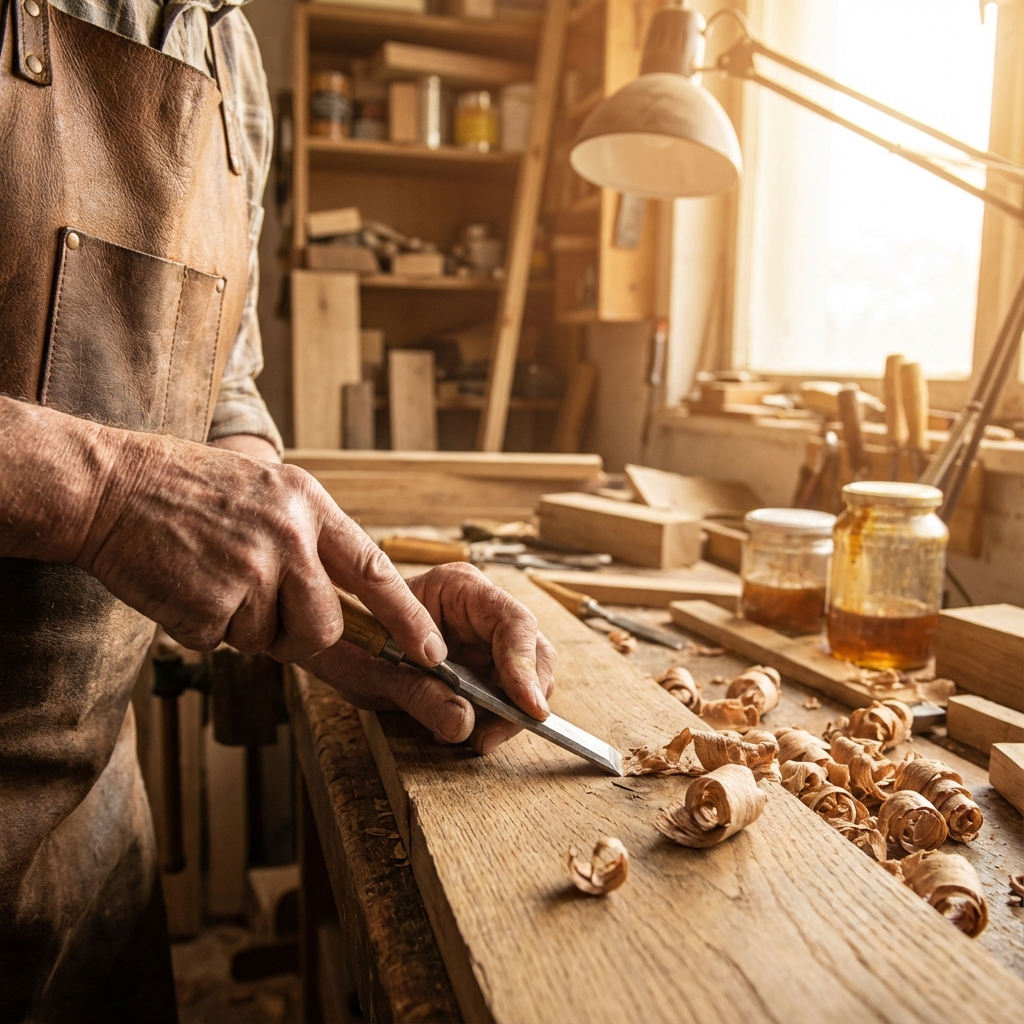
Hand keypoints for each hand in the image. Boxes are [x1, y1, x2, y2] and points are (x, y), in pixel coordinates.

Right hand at [73, 429, 446, 663]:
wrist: (108, 486)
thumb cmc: (183, 489)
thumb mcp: (263, 489)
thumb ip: (305, 535)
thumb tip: (335, 597)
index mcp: (307, 503)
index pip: (374, 569)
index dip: (407, 616)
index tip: (431, 650)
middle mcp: (289, 536)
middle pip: (325, 625)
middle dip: (299, 635)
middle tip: (259, 614)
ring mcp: (251, 570)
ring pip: (271, 640)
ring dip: (242, 627)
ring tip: (209, 578)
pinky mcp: (211, 604)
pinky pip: (222, 643)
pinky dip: (200, 627)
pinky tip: (182, 584)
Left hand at [304, 562, 555, 754]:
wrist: (336, 644)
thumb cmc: (350, 639)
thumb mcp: (373, 669)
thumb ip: (417, 693)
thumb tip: (464, 723)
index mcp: (458, 588)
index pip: (512, 621)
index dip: (524, 664)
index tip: (526, 706)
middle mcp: (482, 610)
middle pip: (533, 650)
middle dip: (523, 696)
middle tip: (493, 735)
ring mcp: (486, 640)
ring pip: (528, 677)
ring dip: (509, 714)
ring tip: (474, 738)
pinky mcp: (484, 668)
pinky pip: (508, 696)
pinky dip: (495, 720)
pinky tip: (465, 732)